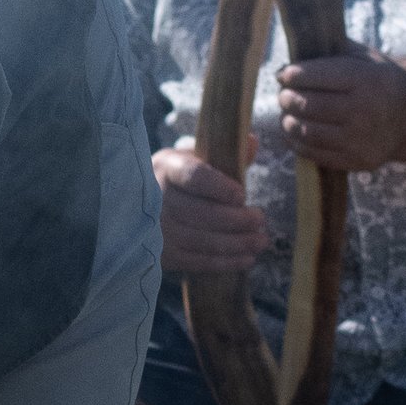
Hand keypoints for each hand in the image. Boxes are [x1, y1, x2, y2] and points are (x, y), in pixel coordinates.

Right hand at [153, 146, 268, 277]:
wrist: (145, 210)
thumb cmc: (180, 181)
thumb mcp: (195, 159)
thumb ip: (225, 153)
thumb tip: (251, 142)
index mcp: (167, 167)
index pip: (193, 176)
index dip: (219, 187)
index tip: (241, 195)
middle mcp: (156, 198)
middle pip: (201, 212)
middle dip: (236, 219)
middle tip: (260, 219)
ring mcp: (157, 230)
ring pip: (202, 240)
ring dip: (237, 243)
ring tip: (260, 241)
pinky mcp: (162, 255)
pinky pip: (197, 262)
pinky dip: (225, 262)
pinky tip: (246, 258)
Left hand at [275, 50, 405, 171]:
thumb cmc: (380, 81)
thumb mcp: (365, 58)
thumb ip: (331, 53)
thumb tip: (286, 66)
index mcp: (366, 80)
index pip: (316, 76)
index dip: (293, 75)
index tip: (284, 75)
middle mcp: (364, 111)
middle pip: (307, 105)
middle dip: (287, 98)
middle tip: (284, 95)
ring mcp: (359, 140)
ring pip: (307, 131)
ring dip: (288, 121)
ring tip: (288, 113)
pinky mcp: (356, 161)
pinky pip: (314, 154)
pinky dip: (297, 142)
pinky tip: (295, 131)